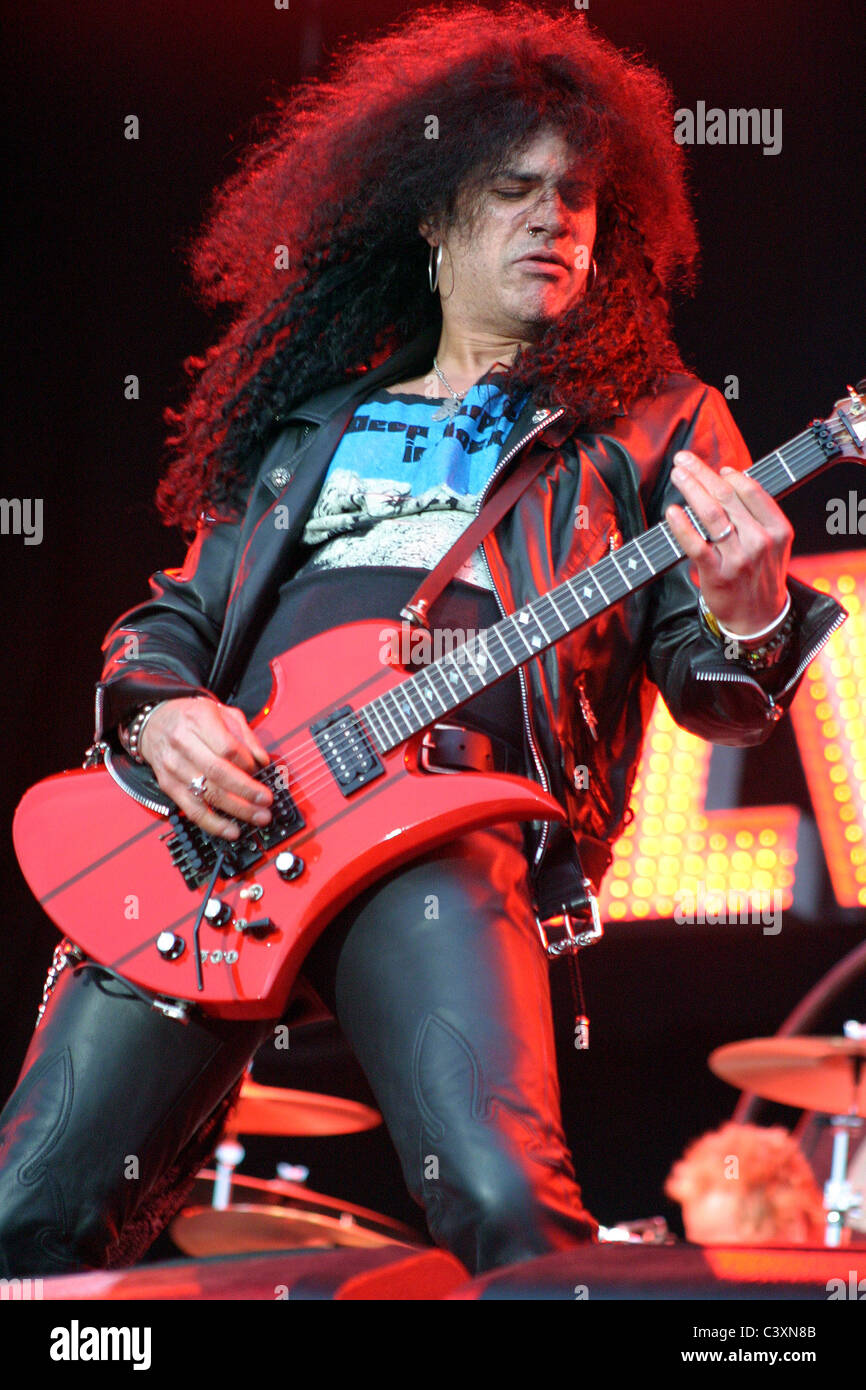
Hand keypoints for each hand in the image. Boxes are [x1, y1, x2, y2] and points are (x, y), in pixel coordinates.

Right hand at [139, 697, 271, 840]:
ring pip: (207, 794)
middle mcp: (183, 743)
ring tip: (258, 817)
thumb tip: (263, 761)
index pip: (227, 747)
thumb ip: (246, 735)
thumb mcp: (222, 713)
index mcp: (198, 720)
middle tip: (267, 801)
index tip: (261, 771)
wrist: (155, 724)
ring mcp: (174, 767)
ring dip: (236, 809)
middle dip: (247, 791)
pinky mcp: (169, 786)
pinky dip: (214, 823)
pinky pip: (193, 810)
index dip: (247, 763)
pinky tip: (232, 830)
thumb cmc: (191, 718)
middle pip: (218, 772)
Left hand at [665, 451, 792, 633]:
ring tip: (677, 475)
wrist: (759, 617)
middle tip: (683, 460)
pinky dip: (682, 525)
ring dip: (691, 489)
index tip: (716, 466)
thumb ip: (757, 514)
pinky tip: (672, 511)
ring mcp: (739, 558)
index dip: (731, 474)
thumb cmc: (761, 574)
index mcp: (778, 529)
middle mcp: (761, 541)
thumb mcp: (774, 543)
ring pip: (712, 515)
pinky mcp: (717, 574)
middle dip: (702, 474)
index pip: (752, 491)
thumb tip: (728, 479)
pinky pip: (696, 544)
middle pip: (727, 497)